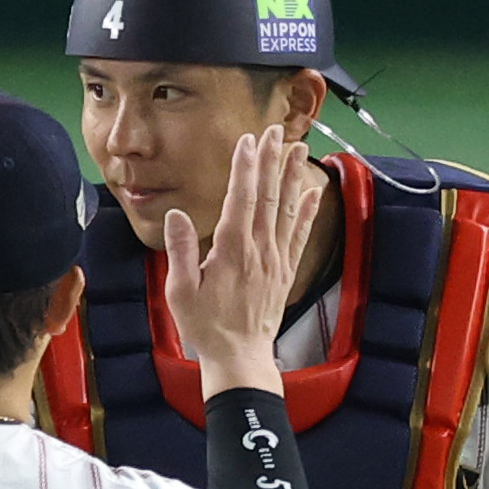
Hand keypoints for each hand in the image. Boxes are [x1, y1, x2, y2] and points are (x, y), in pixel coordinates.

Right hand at [161, 129, 325, 396]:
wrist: (239, 356)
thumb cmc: (205, 326)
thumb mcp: (180, 291)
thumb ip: (180, 250)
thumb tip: (176, 215)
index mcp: (231, 249)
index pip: (241, 197)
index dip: (245, 166)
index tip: (248, 141)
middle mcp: (258, 248)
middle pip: (267, 195)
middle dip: (270, 160)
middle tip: (275, 131)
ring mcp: (275, 259)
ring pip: (286, 209)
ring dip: (292, 177)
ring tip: (298, 148)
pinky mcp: (285, 272)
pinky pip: (299, 236)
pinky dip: (306, 212)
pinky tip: (312, 193)